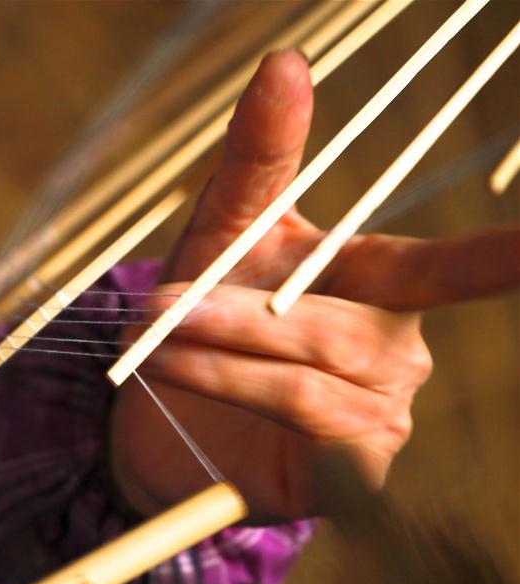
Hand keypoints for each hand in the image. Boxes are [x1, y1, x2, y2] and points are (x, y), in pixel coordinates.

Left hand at [110, 50, 519, 521]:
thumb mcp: (223, 231)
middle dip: (232, 316)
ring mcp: (381, 414)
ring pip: (307, 379)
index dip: (499, 257)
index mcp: (379, 285)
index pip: (447, 267)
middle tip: (159, 304)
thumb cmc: (201, 311)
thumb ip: (258, 156)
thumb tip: (286, 60)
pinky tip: (191, 398)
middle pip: (330, 325)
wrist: (159, 405)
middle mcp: (395, 348)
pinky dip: (238, 404)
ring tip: (153, 342)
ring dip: (218, 359)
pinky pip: (309, 437)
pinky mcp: (352, 470)